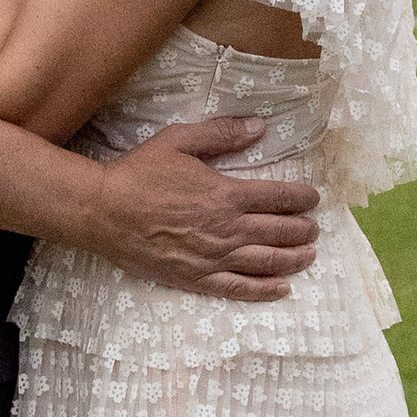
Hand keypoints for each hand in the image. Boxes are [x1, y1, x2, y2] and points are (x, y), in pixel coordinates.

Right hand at [86, 120, 319, 302]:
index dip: (302, 198)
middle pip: (280, 231)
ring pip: (267, 262)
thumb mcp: (179, 141)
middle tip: (313, 228)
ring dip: (294, 259)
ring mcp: (214, 258)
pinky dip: (265, 290)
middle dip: (303, 229)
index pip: (279, 197)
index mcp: (227, 194)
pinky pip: (240, 289)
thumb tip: (260, 126)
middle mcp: (227, 229)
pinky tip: (282, 288)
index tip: (313, 199)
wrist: (103, 211)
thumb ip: (222, 133)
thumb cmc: (138, 173)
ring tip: (308, 255)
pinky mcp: (196, 279)